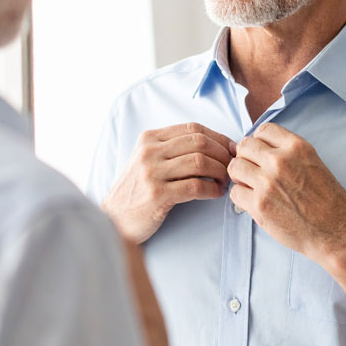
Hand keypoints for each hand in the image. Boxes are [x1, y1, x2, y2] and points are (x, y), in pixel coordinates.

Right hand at [103, 123, 233, 242]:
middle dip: (223, 154)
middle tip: (231, 167)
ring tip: (224, 181)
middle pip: (200, 143)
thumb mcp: (148, 160)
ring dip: (220, 172)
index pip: (193, 128)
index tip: (231, 149)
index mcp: (149, 138)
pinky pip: (195, 187)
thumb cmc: (137, 189)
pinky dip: (212, 190)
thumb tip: (216, 144)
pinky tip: (216, 193)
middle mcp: (149, 152)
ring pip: (200, 163)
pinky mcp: (157, 195)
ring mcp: (151, 173)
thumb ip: (173, 149)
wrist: (114, 217)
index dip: (218, 137)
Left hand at [227, 122, 345, 262]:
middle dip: (245, 157)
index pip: (264, 130)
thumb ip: (287, 153)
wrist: (337, 231)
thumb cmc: (327, 200)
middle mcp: (280, 161)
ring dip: (240, 176)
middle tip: (252, 170)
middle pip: (244, 146)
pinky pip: (235, 192)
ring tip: (250, 185)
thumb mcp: (312, 162)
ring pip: (235, 167)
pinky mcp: (259, 205)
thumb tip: (261, 150)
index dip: (258, 141)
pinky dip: (241, 197)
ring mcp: (267, 182)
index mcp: (296, 147)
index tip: (260, 152)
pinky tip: (252, 201)